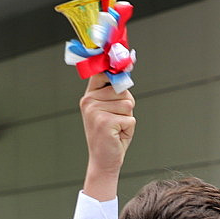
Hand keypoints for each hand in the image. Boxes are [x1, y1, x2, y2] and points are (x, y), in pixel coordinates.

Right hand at [81, 74, 135, 199]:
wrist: (103, 161)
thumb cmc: (111, 136)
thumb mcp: (110, 111)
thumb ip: (115, 92)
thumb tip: (126, 70)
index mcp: (89, 96)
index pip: (101, 72)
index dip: (115, 65)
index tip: (127, 56)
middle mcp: (89, 101)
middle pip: (123, 90)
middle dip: (126, 106)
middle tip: (117, 121)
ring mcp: (95, 111)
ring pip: (128, 104)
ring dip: (128, 119)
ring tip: (117, 129)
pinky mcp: (105, 122)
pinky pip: (130, 119)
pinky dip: (129, 129)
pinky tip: (117, 136)